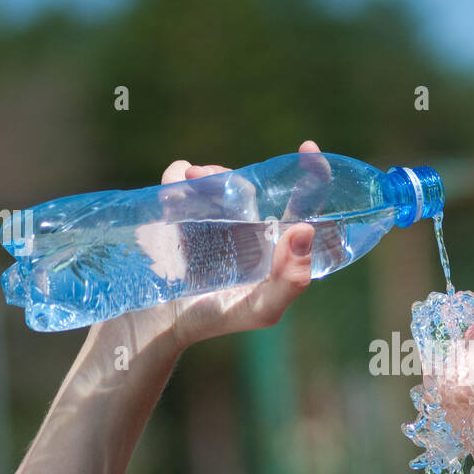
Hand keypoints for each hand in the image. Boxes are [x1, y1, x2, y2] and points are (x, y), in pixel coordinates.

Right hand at [105, 140, 325, 352]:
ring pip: (212, 177)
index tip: (308, 149)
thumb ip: (291, 280)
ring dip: (203, 176)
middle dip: (228, 176)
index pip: (301, 203)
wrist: (160, 323)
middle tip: (212, 178)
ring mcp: (209, 214)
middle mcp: (244, 222)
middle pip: (246, 183)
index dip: (312, 174)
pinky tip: (171, 199)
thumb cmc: (217, 318)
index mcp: (272, 241)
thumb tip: (304, 231)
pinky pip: (177, 178)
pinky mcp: (176, 209)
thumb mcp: (262, 309)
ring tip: (191, 185)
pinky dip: (175, 181)